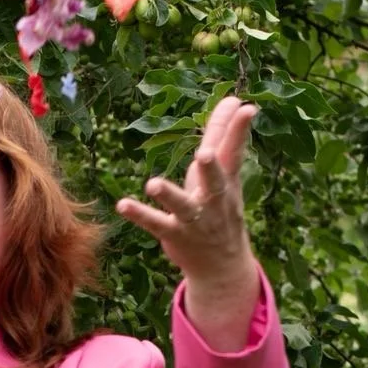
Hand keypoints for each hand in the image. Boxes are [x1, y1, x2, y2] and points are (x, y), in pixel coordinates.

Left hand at [114, 96, 257, 285]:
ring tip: (153, 184)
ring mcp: (195, 219)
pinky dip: (140, 215)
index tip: (245, 107)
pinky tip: (122, 204)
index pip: (234, 152)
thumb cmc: (221, 210)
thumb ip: (224, 139)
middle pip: (215, 181)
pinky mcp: (174, 234)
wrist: (222, 266)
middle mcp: (214, 200)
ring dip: (169, 195)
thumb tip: (235, 101)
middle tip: (204, 154)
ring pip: (183, 206)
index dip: (239, 130)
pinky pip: (155, 223)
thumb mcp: (226, 176)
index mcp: (227, 182)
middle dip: (210, 168)